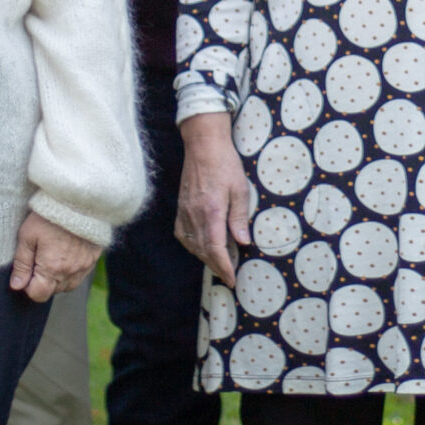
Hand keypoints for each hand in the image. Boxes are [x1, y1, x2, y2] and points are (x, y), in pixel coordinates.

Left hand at [10, 213, 101, 301]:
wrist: (78, 199)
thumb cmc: (49, 215)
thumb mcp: (27, 236)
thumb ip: (21, 264)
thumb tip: (16, 285)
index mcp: (52, 268)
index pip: (38, 295)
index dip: (28, 286)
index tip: (27, 270)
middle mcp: (70, 272)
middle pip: (53, 291)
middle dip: (43, 281)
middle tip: (39, 258)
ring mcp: (84, 266)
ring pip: (68, 285)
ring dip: (58, 277)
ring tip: (53, 255)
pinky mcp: (93, 259)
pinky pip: (80, 274)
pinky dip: (71, 270)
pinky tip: (66, 254)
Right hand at [174, 112, 251, 287]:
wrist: (203, 145)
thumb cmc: (226, 164)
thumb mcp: (240, 189)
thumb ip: (239, 218)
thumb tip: (243, 242)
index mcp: (212, 211)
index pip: (215, 249)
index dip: (224, 267)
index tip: (231, 279)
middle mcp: (195, 215)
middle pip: (203, 251)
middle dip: (217, 266)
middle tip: (230, 274)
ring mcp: (185, 212)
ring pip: (192, 245)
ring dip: (206, 257)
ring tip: (221, 262)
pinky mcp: (180, 208)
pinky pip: (183, 234)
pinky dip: (193, 245)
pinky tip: (202, 246)